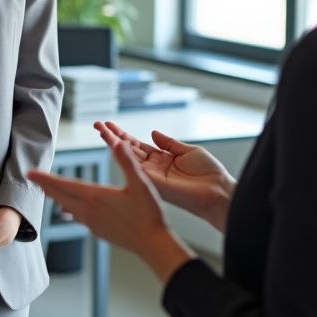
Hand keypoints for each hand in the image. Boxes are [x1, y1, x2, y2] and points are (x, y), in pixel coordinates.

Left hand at [28, 134, 195, 283]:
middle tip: (32, 180)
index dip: (45, 178)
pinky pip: (78, 218)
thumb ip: (127, 161)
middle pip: (60, 197)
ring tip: (48, 193)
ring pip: (67, 208)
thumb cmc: (147, 214)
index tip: (30, 173)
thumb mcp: (140, 183)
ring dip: (56, 198)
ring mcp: (91, 223)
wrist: (152, 244)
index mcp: (94, 196)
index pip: (63, 185)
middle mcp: (88, 211)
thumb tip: (118, 142)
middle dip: (46, 187)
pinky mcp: (98, 232)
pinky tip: (70, 212)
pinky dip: (69, 211)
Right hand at [98, 122, 235, 232]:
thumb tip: (153, 133)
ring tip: (101, 129)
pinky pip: (135, 167)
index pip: (138, 145)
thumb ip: (169, 143)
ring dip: (113, 142)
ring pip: (128, 156)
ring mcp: (152, 175)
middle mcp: (154, 167)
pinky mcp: (153, 182)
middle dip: (113, 136)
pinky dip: (124, 155)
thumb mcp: (188, 151)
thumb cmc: (209, 174)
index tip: (111, 125)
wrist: (218, 192)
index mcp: (163, 159)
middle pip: (128, 149)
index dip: (124, 135)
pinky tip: (115, 143)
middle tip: (98, 124)